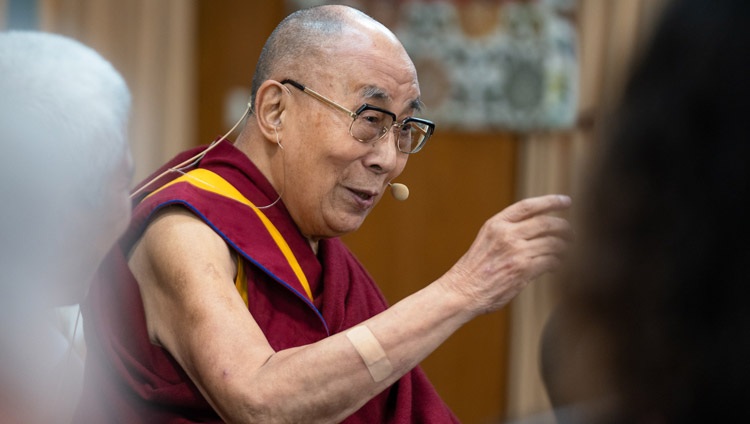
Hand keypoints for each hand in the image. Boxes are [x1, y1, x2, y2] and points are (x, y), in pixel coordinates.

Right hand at [442, 194, 572, 314]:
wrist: (462, 292)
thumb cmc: (475, 269)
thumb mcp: (487, 240)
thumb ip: (508, 231)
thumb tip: (538, 227)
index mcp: (496, 224)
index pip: (528, 206)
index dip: (551, 201)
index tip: (567, 201)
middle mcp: (507, 234)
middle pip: (546, 223)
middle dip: (565, 227)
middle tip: (572, 233)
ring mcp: (516, 252)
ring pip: (553, 243)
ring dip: (564, 248)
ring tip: (566, 252)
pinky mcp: (523, 270)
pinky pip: (551, 261)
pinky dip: (558, 263)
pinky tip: (556, 265)